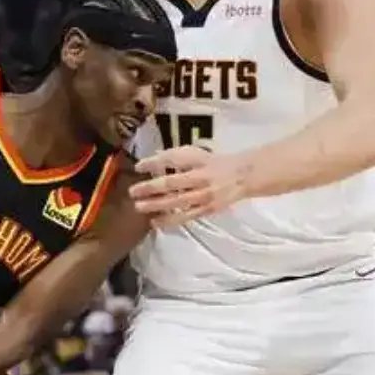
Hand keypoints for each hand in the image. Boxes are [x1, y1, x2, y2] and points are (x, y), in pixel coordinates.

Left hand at [129, 145, 247, 226]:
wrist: (241, 176)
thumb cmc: (213, 163)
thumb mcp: (196, 153)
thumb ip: (175, 156)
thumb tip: (153, 159)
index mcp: (197, 160)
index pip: (172, 159)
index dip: (154, 163)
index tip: (138, 167)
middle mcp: (200, 177)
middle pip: (172, 183)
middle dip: (150, 187)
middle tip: (132, 191)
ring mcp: (203, 195)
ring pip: (177, 202)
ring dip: (156, 205)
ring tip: (138, 207)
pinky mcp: (206, 209)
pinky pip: (185, 217)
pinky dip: (169, 220)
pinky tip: (155, 222)